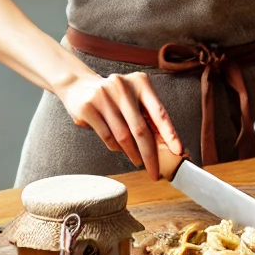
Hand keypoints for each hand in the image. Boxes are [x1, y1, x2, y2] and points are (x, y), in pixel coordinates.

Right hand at [57, 71, 182, 177]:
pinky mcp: (88, 108)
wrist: (77, 83)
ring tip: (138, 162)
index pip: (159, 112)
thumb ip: (147, 116)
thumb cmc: (112, 96)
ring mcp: (104, 96)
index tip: (178, 151)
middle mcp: (123, 87)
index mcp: (140, 83)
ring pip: (123, 135)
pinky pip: (107, 136)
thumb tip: (166, 144)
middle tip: (155, 172)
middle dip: (150, 155)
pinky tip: (120, 150)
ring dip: (133, 154)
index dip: (170, 134)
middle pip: (141, 129)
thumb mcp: (132, 98)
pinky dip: (115, 147)